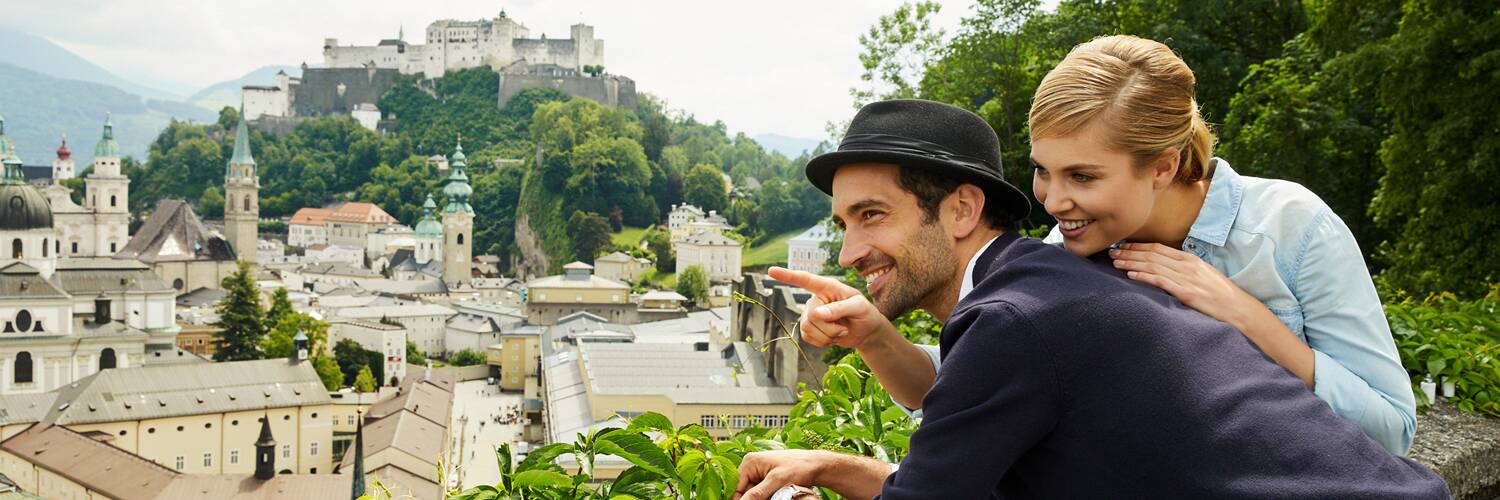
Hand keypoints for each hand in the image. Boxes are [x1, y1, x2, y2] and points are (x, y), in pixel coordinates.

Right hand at [735, 450, 888, 499]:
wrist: (817, 465)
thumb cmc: (800, 467)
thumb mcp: (777, 482)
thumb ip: (757, 494)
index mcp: (749, 462)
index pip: (736, 489)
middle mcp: (751, 466)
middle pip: (745, 492)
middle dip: (754, 499)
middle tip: (771, 497)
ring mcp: (759, 472)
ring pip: (753, 494)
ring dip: (761, 498)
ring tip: (775, 495)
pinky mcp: (767, 478)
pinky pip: (761, 492)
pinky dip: (767, 497)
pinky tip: (776, 496)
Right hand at [767, 266, 897, 348]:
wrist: (865, 331)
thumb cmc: (864, 313)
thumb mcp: (859, 307)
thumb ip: (840, 308)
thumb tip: (818, 313)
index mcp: (827, 287)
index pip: (806, 280)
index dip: (788, 276)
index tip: (771, 271)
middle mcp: (816, 299)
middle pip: (812, 315)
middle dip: (830, 328)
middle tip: (845, 328)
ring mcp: (810, 314)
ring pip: (808, 328)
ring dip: (828, 336)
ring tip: (841, 331)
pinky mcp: (809, 328)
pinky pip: (807, 338)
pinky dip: (823, 342)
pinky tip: (833, 338)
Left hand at [1109, 243, 1257, 328]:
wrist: (1238, 308)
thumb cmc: (1220, 294)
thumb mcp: (1203, 275)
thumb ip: (1184, 269)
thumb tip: (1164, 268)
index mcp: (1190, 259)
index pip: (1158, 248)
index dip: (1138, 246)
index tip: (1122, 245)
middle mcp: (1187, 265)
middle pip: (1152, 255)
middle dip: (1129, 252)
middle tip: (1111, 252)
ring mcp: (1187, 278)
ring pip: (1153, 266)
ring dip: (1131, 263)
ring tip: (1115, 262)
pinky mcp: (1187, 293)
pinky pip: (1161, 281)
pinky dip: (1144, 276)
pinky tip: (1131, 275)